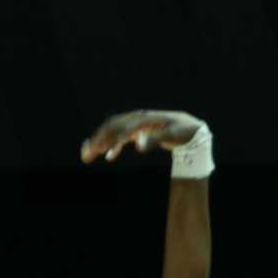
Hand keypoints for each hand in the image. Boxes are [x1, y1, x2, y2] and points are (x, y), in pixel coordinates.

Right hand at [80, 110, 205, 163]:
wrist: (192, 128)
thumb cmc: (183, 131)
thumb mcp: (171, 136)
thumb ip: (154, 139)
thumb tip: (138, 145)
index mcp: (142, 119)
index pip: (119, 128)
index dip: (108, 139)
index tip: (97, 151)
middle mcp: (138, 119)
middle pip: (112, 128)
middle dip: (98, 140)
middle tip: (85, 155)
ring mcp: (138, 125)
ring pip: (115, 132)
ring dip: (102, 142)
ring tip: (89, 155)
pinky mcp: (141, 131)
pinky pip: (123, 137)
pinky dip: (115, 146)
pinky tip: (109, 158)